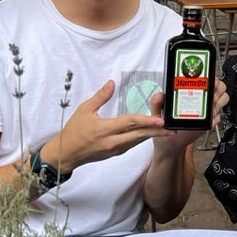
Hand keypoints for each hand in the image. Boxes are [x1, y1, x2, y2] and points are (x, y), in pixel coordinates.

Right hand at [46, 80, 171, 174]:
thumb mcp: (84, 110)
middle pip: (139, 135)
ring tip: (167, 130)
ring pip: (137, 141)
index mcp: (104, 129)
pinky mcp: (115, 153)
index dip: (146, 121)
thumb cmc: (74, 131)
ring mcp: (115, 149)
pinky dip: (142, 138)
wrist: (65, 154)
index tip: (160, 120)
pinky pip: (132, 145)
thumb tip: (112, 83)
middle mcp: (112, 141)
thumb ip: (100, 96)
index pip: (129, 123)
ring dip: (152, 135)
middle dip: (156, 131)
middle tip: (171, 127)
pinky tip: (151, 133)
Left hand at [149, 77, 228, 151]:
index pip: (205, 78)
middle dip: (218, 92)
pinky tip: (209, 121)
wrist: (170, 143)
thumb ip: (156, 103)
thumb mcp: (157, 113)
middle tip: (212, 99)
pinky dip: (216, 118)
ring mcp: (205, 109)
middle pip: (219, 87)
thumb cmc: (163, 125)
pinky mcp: (209, 120)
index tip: (211, 84)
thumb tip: (160, 95)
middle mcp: (199, 98)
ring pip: (222, 99)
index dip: (212, 79)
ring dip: (218, 104)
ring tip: (210, 111)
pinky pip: (219, 116)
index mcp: (187, 92)